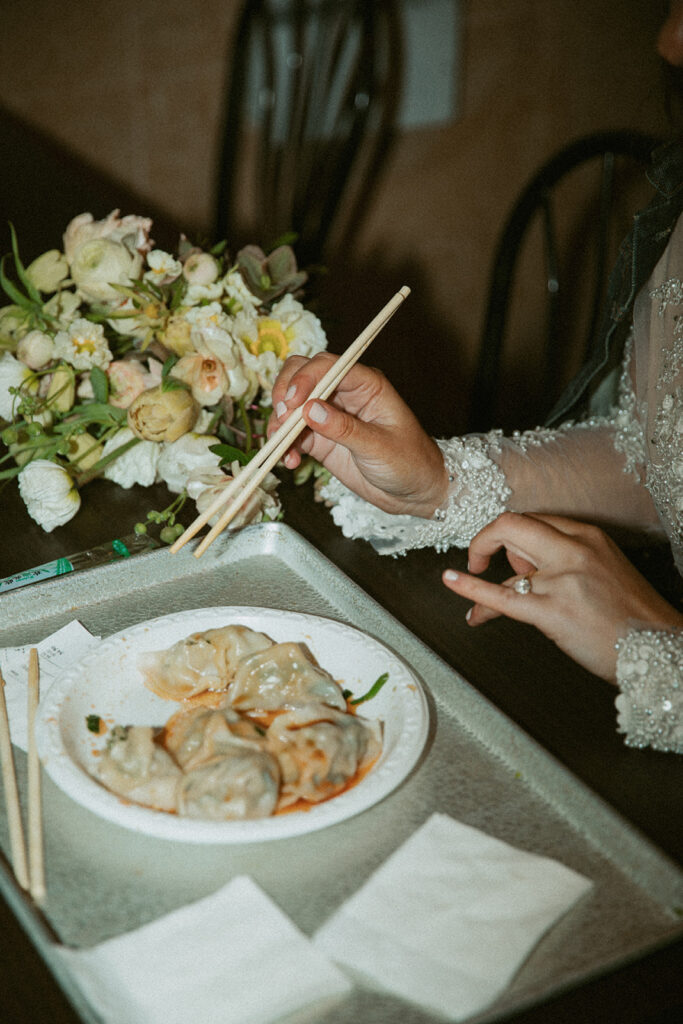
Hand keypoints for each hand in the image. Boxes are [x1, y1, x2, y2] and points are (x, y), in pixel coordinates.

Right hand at [268, 353, 447, 516]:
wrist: (414, 492)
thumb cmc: (409, 462)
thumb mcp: (379, 446)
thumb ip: (344, 428)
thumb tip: (310, 410)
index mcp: (365, 384)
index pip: (327, 366)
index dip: (305, 378)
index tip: (292, 403)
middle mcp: (344, 394)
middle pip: (302, 375)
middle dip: (285, 394)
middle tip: (281, 419)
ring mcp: (329, 415)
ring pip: (292, 405)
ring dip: (280, 423)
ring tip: (281, 447)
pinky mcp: (320, 439)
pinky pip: (292, 434)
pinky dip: (284, 445)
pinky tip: (289, 461)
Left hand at [442, 511, 682, 680]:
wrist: (657, 648)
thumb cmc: (630, 616)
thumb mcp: (601, 568)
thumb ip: (561, 558)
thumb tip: (517, 561)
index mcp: (588, 535)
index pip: (532, 519)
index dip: (510, 536)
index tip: (502, 552)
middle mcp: (575, 550)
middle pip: (512, 526)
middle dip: (485, 540)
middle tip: (476, 558)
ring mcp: (564, 580)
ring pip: (506, 565)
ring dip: (480, 582)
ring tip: (475, 601)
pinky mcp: (554, 611)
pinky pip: (502, 596)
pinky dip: (471, 589)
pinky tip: (453, 582)